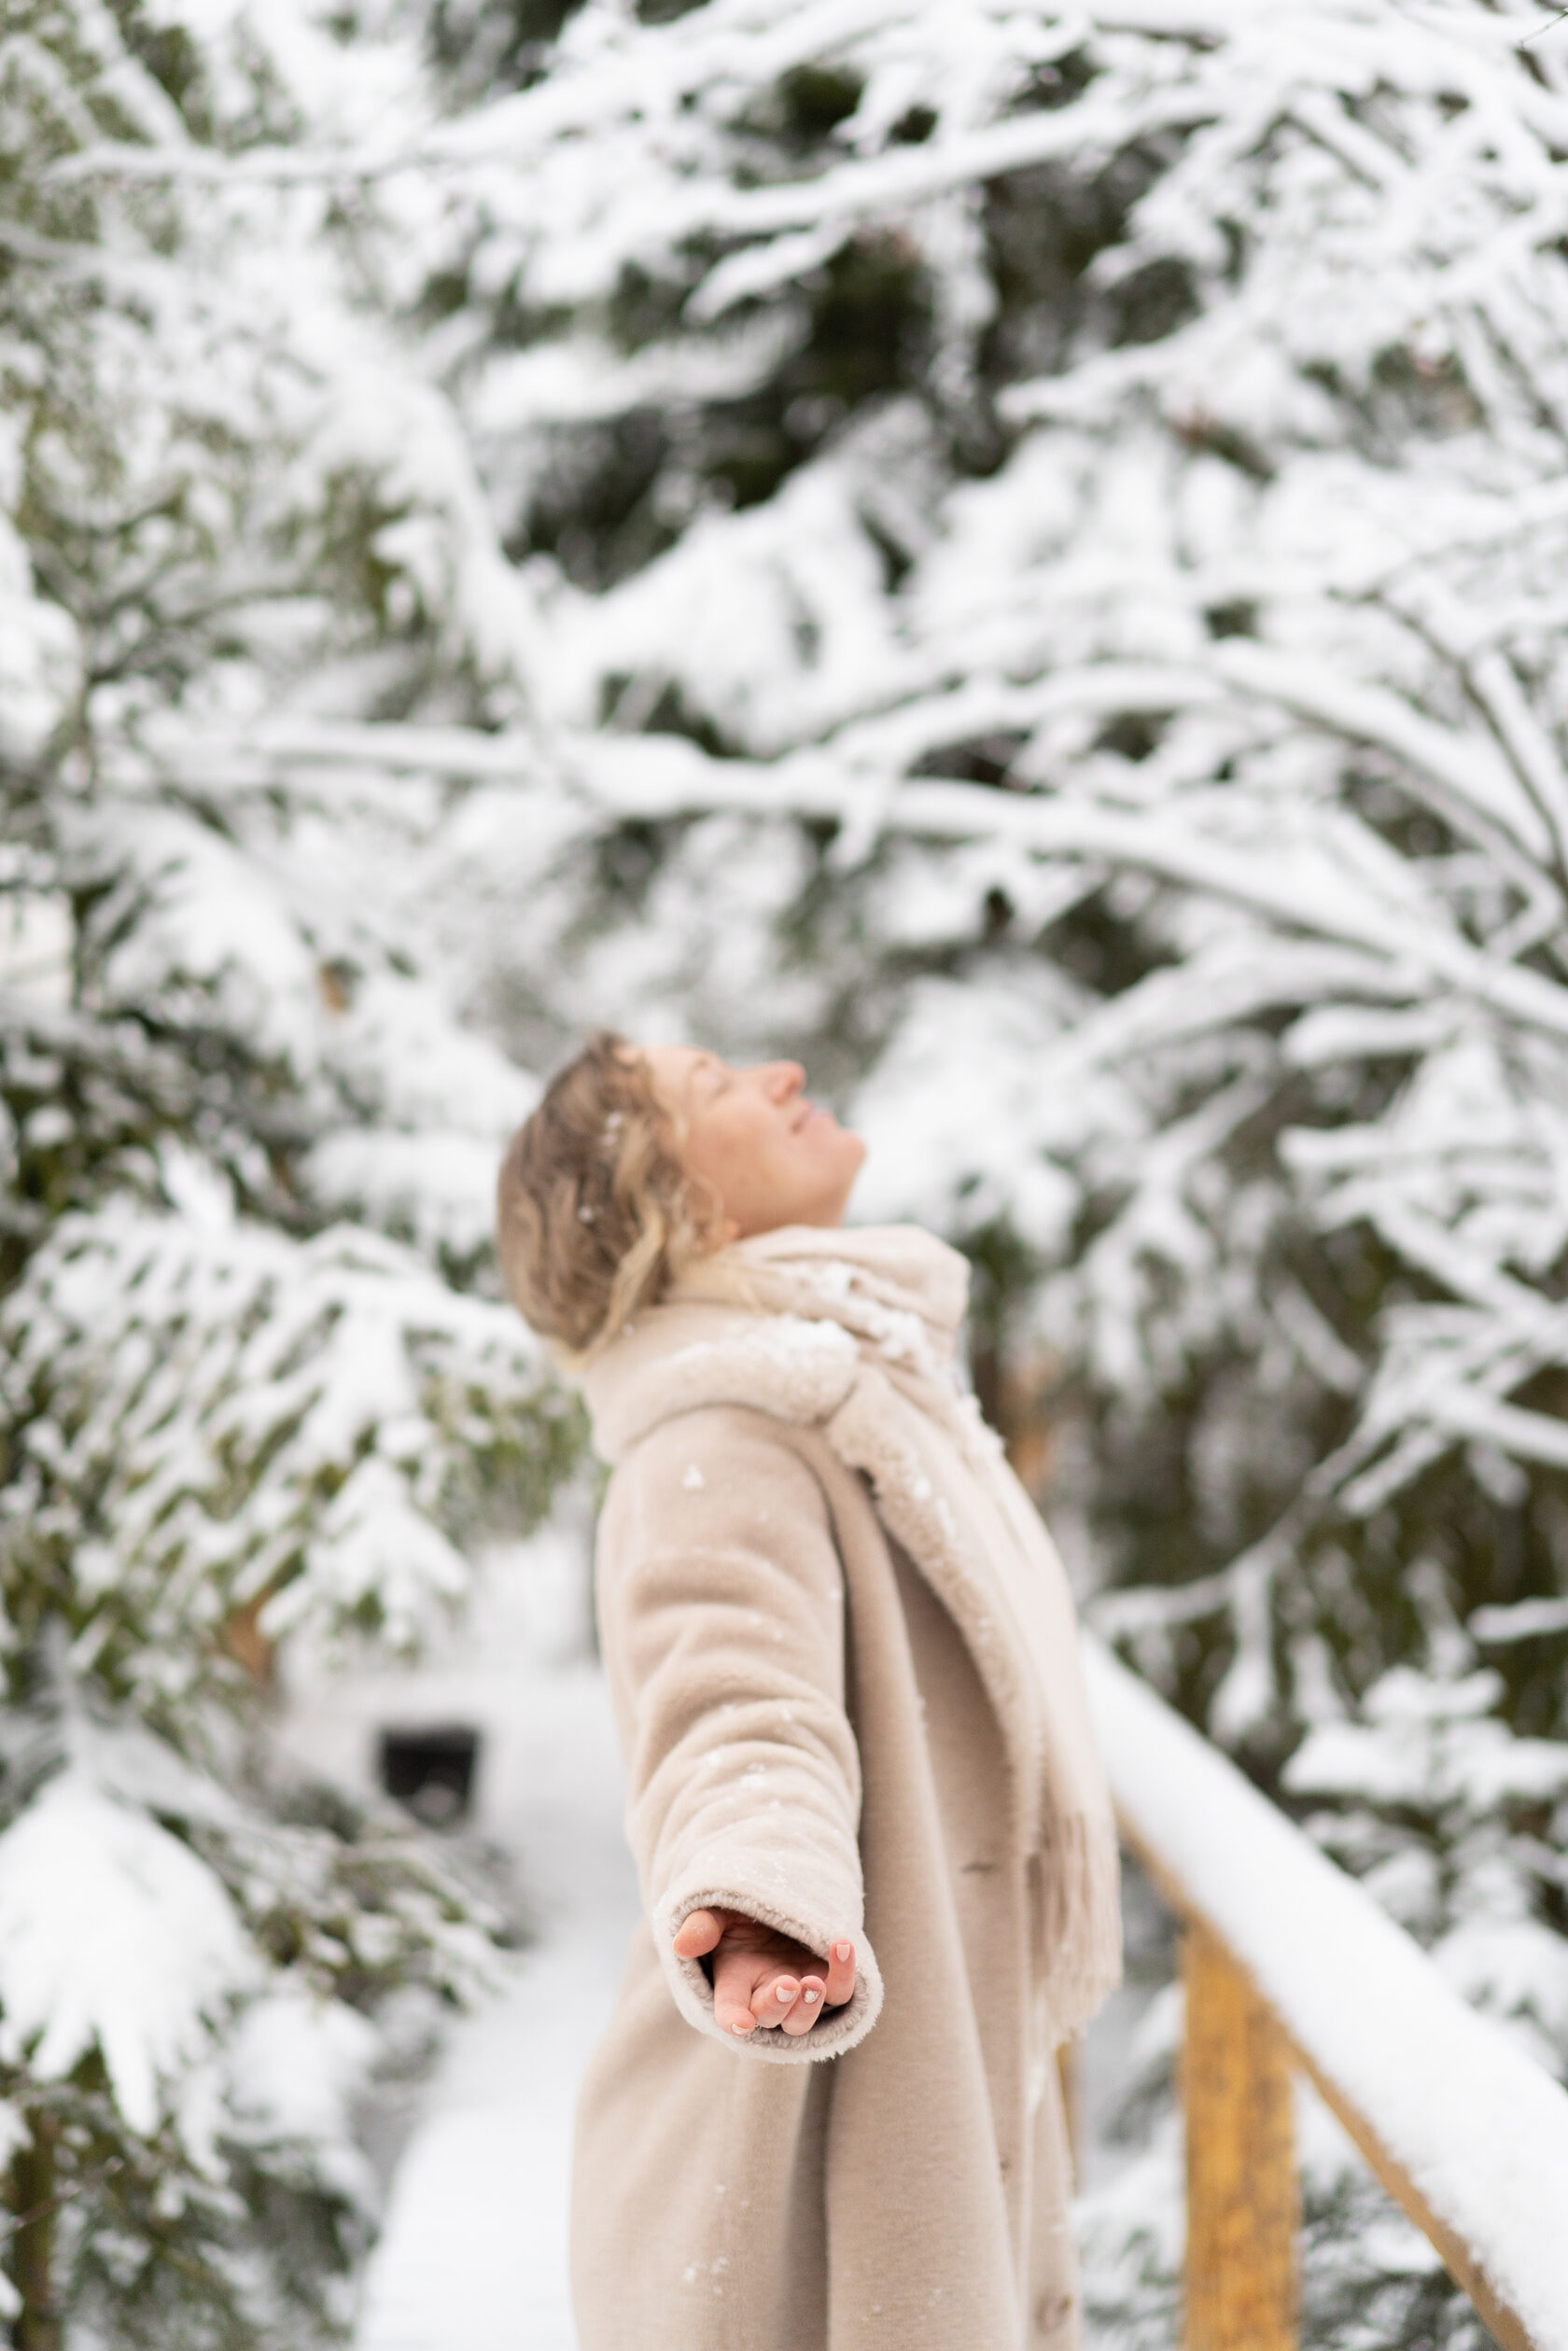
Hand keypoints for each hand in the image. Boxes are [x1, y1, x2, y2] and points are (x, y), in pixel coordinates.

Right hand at [672, 1907, 856, 2038]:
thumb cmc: (739, 1911)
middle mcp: (765, 1994)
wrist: (776, 1901)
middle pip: (770, 2017)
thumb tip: (682, 1945)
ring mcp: (798, 1991)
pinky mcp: (827, 1981)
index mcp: (733, 1983)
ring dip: (809, 2007)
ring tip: (814, 1982)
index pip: (729, 2011)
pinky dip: (843, 1974)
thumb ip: (702, 1927)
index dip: (733, 2020)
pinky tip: (842, 1946)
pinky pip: (839, 1992)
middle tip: (787, 1983)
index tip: (741, 2024)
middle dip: (777, 2005)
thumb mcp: (716, 1911)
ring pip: (803, 2019)